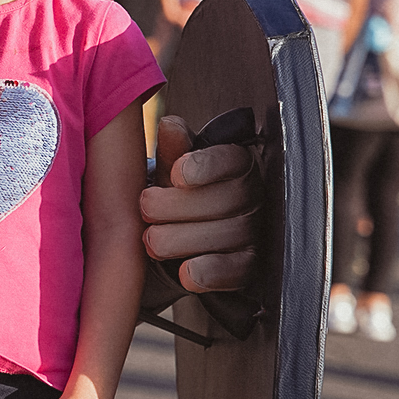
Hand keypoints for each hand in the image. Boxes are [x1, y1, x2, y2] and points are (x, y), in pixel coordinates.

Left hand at [140, 115, 258, 292]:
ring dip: (185, 238)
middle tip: (145, 207)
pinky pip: (236, 271)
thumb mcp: (168, 171)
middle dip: (182, 204)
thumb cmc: (171, 196)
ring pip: (230, 234)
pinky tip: (185, 272)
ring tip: (151, 240)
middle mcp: (251, 196)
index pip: (230, 159)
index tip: (177, 174)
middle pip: (230, 198)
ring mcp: (253, 233)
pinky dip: (209, 272)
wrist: (168, 243)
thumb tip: (170, 125)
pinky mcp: (247, 268)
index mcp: (234, 164)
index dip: (205, 166)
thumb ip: (171, 151)